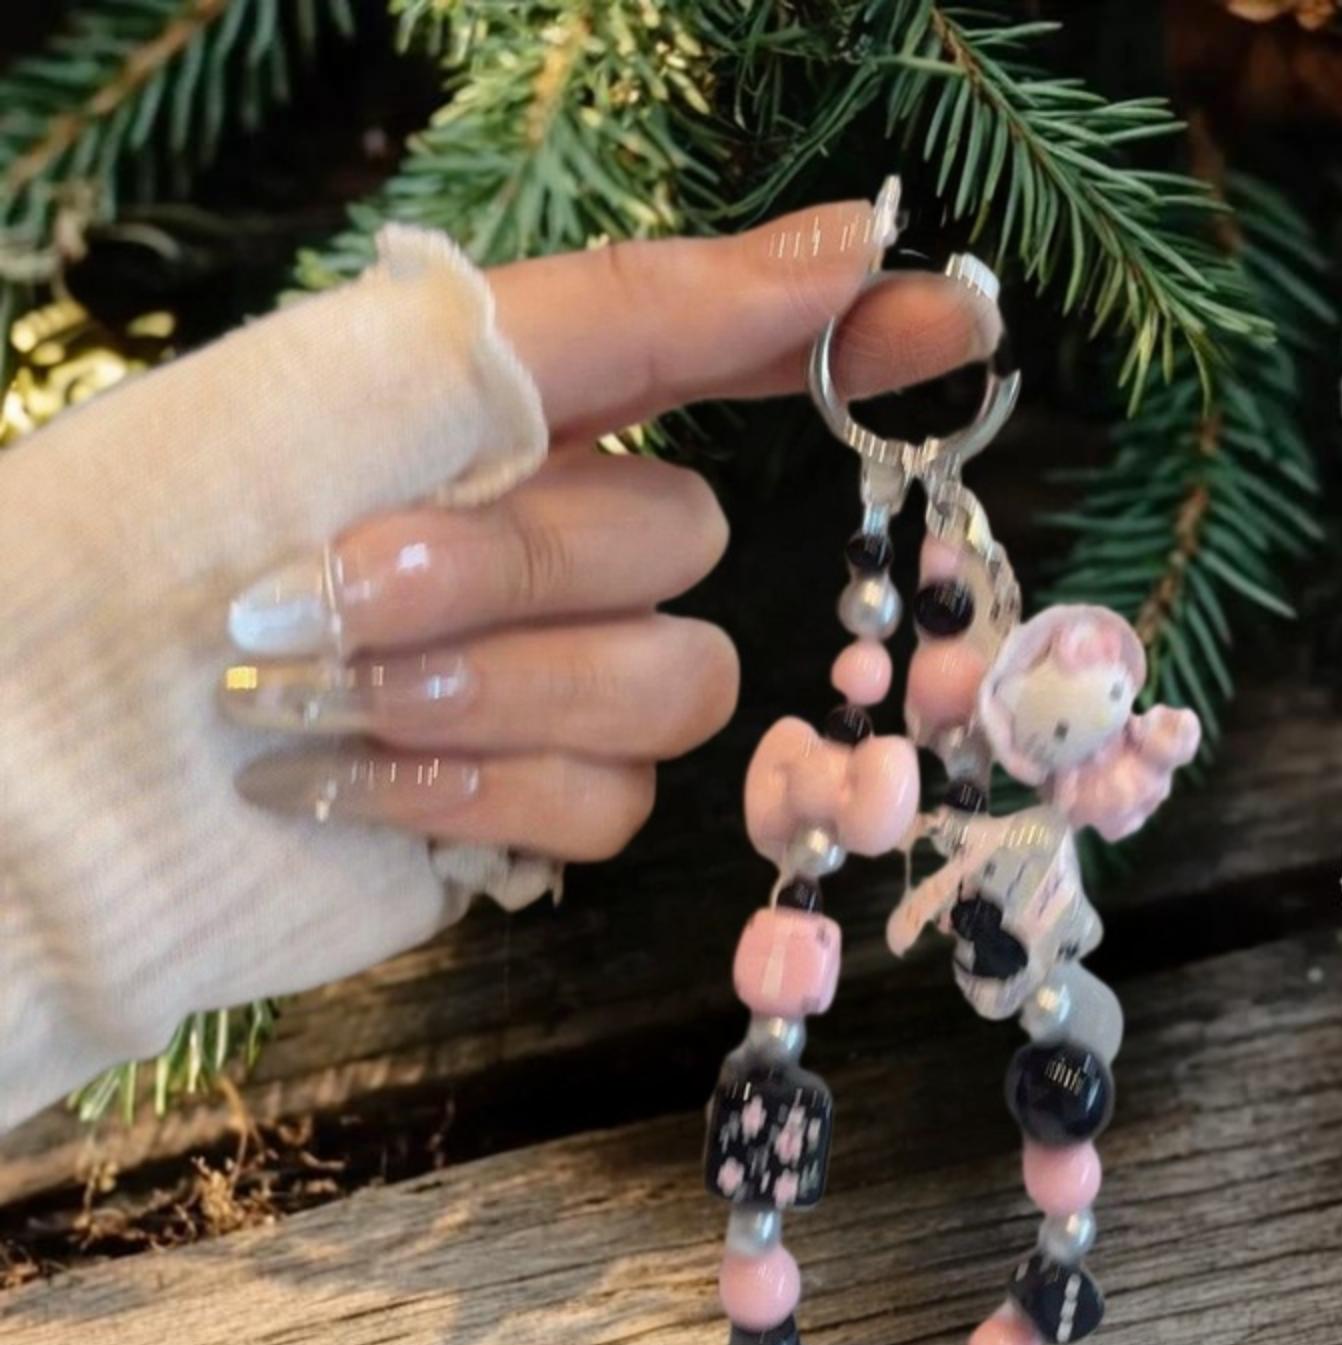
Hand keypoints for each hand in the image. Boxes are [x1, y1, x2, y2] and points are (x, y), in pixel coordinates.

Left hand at [221, 202, 999, 862]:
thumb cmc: (192, 514)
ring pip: (674, 689)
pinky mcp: (534, 812)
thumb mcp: (402, 369)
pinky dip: (473, 791)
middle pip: (687, 544)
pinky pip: (608, 808)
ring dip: (493, 685)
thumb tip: (851, 237)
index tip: (954, 324)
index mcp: (528, 414)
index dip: (845, 346)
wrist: (57, 731)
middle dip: (515, 564)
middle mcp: (562, 543)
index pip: (733, 364)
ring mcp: (558, 684)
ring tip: (324, 688)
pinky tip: (343, 778)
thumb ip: (639, 314)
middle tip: (339, 581)